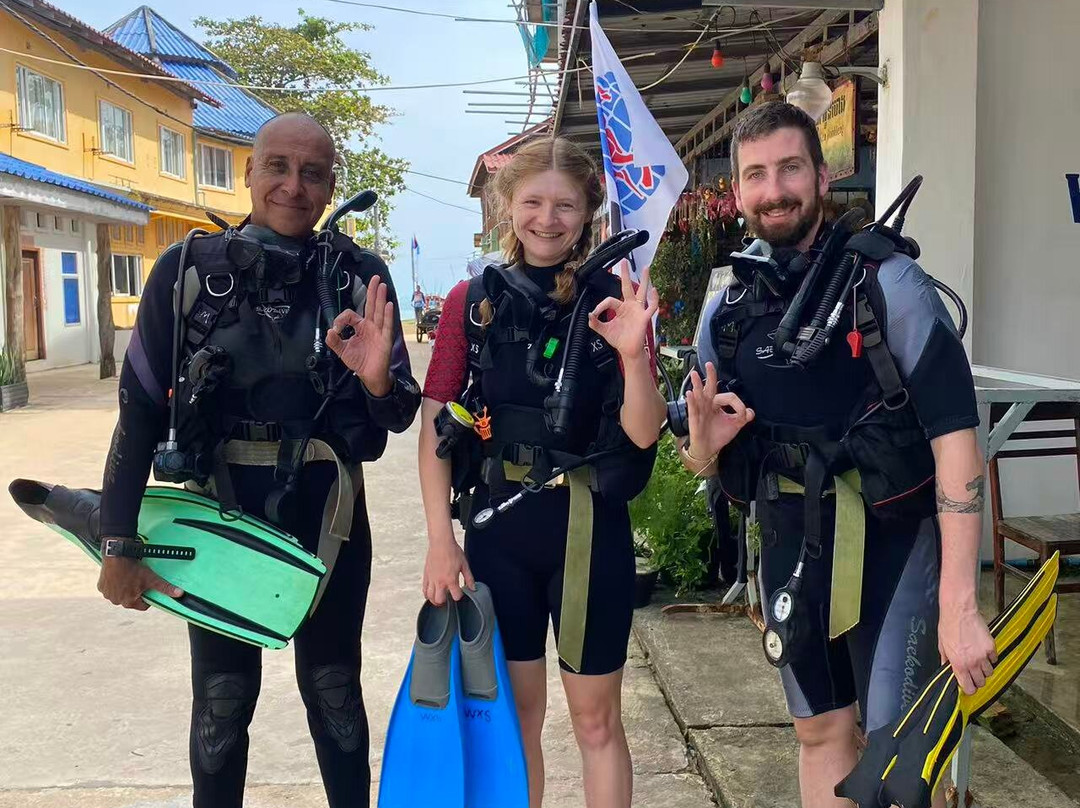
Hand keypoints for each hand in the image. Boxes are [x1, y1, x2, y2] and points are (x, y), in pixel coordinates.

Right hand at [97, 551, 182, 610]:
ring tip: (128, 577)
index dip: (147, 597)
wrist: (117, 556)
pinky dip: (114, 584)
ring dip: (124, 588)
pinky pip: (110, 588)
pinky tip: (119, 575)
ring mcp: (107, 595)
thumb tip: (180, 594)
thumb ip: (165, 588)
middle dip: (135, 592)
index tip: (147, 588)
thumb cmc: (134, 569)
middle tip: (138, 580)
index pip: (143, 605)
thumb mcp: (152, 578)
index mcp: (129, 602)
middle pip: (130, 600)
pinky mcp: (101, 587)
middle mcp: (116, 601)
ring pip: (120, 594)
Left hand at [326, 275, 394, 395]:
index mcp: (360, 327)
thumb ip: (334, 341)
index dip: (341, 319)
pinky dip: (388, 315)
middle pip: (371, 306)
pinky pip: (387, 326)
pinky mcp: (385, 340)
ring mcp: (379, 332)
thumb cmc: (360, 362)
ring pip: (379, 312)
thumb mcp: (342, 351)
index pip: (351, 315)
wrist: (369, 375)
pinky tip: (388, 305)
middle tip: (375, 278)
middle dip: (372, 291)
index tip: (335, 330)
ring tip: (381, 286)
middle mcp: (371, 327)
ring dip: (380, 298)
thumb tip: (329, 331)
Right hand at [421, 536, 474, 605]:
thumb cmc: (453, 551)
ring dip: (434, 600)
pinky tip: (431, 593)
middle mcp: (440, 581)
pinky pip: (424, 589)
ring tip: (439, 599)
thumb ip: (469, 578)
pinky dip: (427, 594)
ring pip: (430, 596)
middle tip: (448, 600)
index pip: (456, 596)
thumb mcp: (464, 565)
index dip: (459, 596)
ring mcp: (432, 579)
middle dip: (444, 602)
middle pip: (439, 600)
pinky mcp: (426, 575)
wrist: (441, 543)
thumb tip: (473, 587)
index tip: (460, 593)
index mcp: (451, 579)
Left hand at [587, 262, 658, 360]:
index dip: (601, 306)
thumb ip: (595, 323)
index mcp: (620, 308)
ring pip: (642, 291)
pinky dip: (654, 299)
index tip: (594, 314)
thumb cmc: (619, 339)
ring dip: (644, 280)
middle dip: (625, 274)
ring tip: (646, 268)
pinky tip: (654, 290)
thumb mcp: (604, 330)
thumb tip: (589, 316)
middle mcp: (630, 306)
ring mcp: (638, 310)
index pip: (610, 300)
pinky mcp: (644, 317)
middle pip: (627, 286)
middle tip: (624, 261)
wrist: (628, 350)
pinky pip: (651, 307)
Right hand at [685, 362, 754, 457]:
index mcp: (717, 404)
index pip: (729, 397)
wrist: (708, 449)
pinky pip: (692, 408)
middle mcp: (708, 405)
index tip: (743, 414)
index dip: (738, 404)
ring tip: (694, 375)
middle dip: (709, 375)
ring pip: (698, 395)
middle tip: (709, 365)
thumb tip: (750, 412)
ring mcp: (700, 411)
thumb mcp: (734, 425)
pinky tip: (690, 393)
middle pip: (709, 387)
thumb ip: (743, 417)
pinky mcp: (694, 419)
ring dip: (697, 384)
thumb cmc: (717, 435)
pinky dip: (691, 401)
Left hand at [938, 598, 996, 694]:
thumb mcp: (942, 646)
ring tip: (978, 661)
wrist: (959, 612)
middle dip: (977, 680)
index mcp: (959, 664)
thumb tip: (947, 669)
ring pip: (989, 672)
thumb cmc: (948, 627)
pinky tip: (983, 652)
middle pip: (981, 682)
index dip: (969, 688)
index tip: (968, 685)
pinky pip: (994, 659)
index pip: (969, 688)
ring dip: (984, 670)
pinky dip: (990, 658)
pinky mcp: (991, 647)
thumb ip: (946, 660)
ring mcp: (983, 655)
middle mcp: (972, 663)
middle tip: (972, 673)